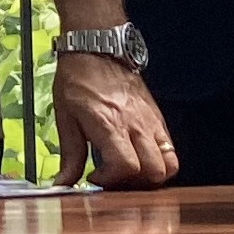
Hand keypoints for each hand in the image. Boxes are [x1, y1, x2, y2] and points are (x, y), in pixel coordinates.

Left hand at [53, 52, 178, 187]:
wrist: (97, 49)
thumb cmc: (79, 79)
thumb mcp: (65, 117)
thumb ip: (69, 155)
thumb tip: (63, 183)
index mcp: (109, 124)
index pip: (125, 166)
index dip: (111, 180)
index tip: (94, 177)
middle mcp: (135, 125)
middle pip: (153, 171)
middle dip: (133, 184)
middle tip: (113, 178)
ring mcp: (150, 122)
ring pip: (169, 164)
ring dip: (151, 176)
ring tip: (130, 173)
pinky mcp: (157, 119)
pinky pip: (171, 149)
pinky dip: (161, 162)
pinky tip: (139, 159)